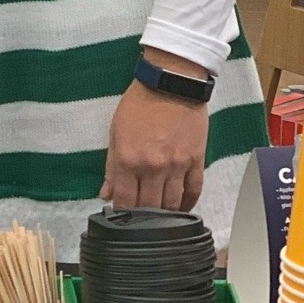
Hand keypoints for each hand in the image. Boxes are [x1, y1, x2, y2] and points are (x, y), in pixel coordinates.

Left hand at [100, 50, 210, 211]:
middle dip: (144, 219)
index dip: (123, 214)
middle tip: (141, 219)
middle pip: (150, 208)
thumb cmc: (139, 104)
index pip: (125, 202)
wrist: (171, 83)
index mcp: (130, 161)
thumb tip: (106, 193)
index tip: (122, 219)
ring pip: (173, 204)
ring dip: (166, 215)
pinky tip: (182, 209)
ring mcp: (178, 165)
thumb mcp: (115, 132)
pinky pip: (195, 190)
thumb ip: (111, 167)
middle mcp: (154, 167)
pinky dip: (188, 204)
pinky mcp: (197, 160)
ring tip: (160, 218)